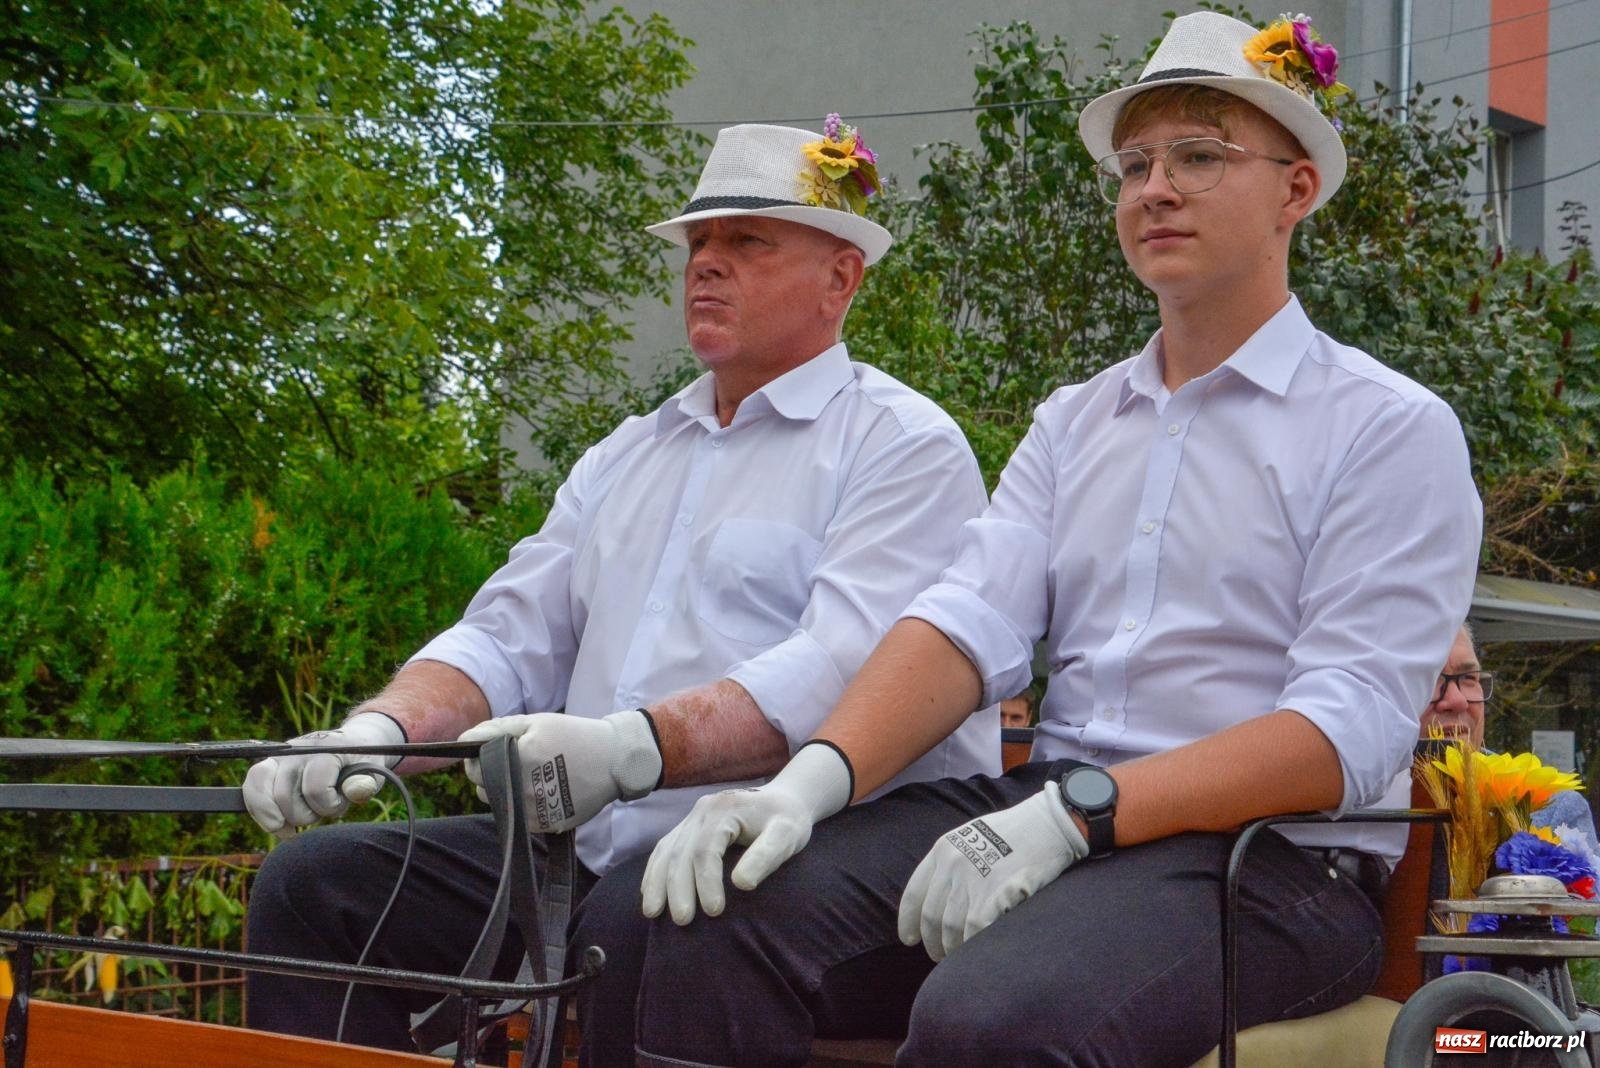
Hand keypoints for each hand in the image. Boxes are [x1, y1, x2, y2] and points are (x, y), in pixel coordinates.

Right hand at [241, 713, 403, 838]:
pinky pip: (250, 792)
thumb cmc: (362, 762)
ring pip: (261, 796)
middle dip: (303, 816)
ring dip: (281, 817)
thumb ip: (364, 783)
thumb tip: (355, 791)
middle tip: (320, 813)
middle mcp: (295, 751)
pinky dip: (262, 814)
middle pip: (283, 797)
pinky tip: (278, 824)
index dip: (329, 806)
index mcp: (324, 750)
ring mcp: (277, 758)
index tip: (340, 803)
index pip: (315, 789)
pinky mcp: (267, 767)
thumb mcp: (373, 771)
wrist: (354, 743)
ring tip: (301, 817)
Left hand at [458, 709, 661, 832]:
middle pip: (482, 789)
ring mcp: (534, 810)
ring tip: (528, 776)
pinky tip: (540, 790)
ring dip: (503, 790)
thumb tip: (465, 740)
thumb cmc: (574, 735)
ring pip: (498, 805)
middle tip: (513, 762)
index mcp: (518, 759)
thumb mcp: (536, 722)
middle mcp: (523, 788)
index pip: (473, 768)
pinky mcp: (545, 824)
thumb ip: (497, 729)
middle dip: (489, 774)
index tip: (489, 751)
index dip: (476, 758)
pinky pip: (517, 817)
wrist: (614, 760)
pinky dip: (522, 804)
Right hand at [641, 742, 851, 924]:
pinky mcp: (689, 826)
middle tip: (683, 922)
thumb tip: (741, 884)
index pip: (706, 849)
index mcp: (725, 809)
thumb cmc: (787, 820)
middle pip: (680, 851)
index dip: (706, 882)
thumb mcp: (787, 835)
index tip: (714, 912)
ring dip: (656, 882)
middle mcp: (703, 810)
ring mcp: (693, 817)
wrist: (784, 799)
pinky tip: (650, 893)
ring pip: (666, 850)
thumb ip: (766, 856)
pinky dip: (655, 871)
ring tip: (652, 913)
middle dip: (677, 888)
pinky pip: (664, 848)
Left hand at [898, 781, 1087, 960]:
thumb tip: (941, 898)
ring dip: (951, 948)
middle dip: (931, 941)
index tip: (908, 938)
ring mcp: (972, 879)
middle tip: (936, 955)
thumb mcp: (972, 837)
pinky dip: (972, 946)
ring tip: (956, 957)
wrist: (1047, 824)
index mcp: (943, 849)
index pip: (914, 892)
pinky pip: (975, 931)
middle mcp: (952, 864)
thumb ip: (953, 863)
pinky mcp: (995, 894)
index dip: (908, 920)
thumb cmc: (1014, 832)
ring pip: (950, 927)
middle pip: (931, 915)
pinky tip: (974, 952)